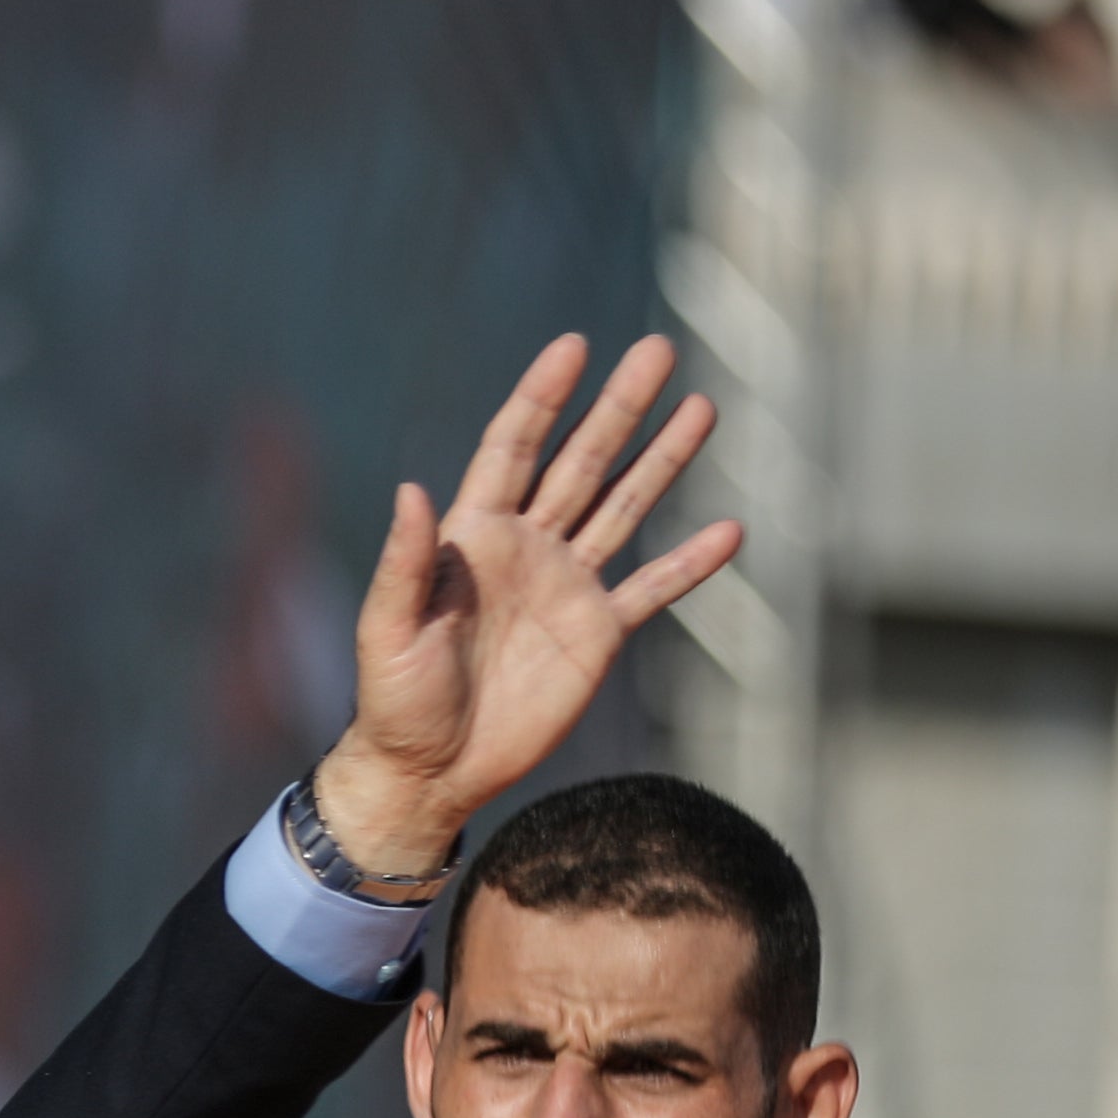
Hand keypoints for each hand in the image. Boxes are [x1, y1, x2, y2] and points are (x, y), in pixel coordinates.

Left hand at [308, 332, 741, 883]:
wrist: (431, 771)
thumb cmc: (393, 701)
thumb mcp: (388, 630)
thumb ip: (405, 562)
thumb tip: (410, 488)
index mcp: (473, 535)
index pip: (514, 447)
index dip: (542, 397)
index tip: (573, 347)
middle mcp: (526, 547)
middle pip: (581, 460)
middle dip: (619, 406)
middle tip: (658, 350)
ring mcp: (566, 587)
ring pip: (623, 507)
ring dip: (661, 459)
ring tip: (701, 407)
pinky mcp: (596, 634)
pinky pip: (652, 589)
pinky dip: (690, 563)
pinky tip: (730, 530)